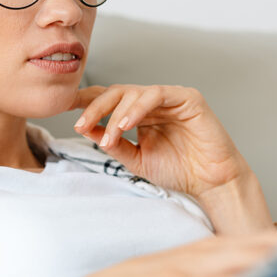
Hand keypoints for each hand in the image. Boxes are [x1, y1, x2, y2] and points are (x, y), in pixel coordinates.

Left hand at [71, 84, 254, 199]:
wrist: (211, 184)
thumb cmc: (179, 171)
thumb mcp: (135, 159)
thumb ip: (112, 143)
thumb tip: (84, 128)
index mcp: (140, 113)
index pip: (109, 100)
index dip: (87, 102)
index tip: (65, 108)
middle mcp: (153, 102)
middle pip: (116, 92)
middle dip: (95, 107)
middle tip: (81, 124)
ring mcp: (170, 97)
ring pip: (134, 92)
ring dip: (116, 114)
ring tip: (110, 136)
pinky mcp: (188, 98)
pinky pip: (157, 94)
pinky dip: (138, 107)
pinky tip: (126, 124)